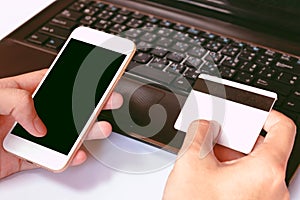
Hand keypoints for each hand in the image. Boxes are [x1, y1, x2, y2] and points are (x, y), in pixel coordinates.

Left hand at [0, 69, 122, 178]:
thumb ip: (16, 100)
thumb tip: (40, 120)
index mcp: (18, 92)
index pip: (53, 82)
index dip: (75, 79)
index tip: (95, 77)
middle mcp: (26, 114)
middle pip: (65, 108)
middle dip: (89, 105)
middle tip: (108, 101)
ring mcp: (27, 136)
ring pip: (62, 135)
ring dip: (83, 134)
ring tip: (99, 129)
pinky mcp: (24, 158)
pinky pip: (50, 159)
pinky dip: (65, 159)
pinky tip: (76, 155)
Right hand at [163, 110, 295, 199]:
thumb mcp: (192, 163)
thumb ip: (199, 133)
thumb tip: (204, 122)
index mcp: (266, 171)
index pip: (282, 128)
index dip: (266, 113)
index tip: (252, 109)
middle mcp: (272, 187)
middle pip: (261, 147)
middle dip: (233, 137)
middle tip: (214, 131)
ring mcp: (264, 199)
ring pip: (251, 165)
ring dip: (228, 154)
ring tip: (204, 152)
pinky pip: (246, 180)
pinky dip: (229, 170)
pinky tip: (207, 170)